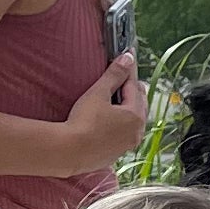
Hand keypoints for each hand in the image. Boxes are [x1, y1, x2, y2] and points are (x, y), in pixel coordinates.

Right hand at [53, 58, 146, 176]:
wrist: (69, 152)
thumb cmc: (83, 121)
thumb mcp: (98, 93)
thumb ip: (114, 75)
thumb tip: (128, 59)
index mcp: (135, 115)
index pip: (134, 86)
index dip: (129, 69)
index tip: (129, 55)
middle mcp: (137, 131)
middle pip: (139, 104)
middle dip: (133, 89)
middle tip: (127, 76)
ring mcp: (128, 144)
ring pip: (134, 120)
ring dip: (130, 107)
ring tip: (123, 97)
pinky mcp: (117, 153)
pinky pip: (125, 133)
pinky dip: (123, 123)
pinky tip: (114, 120)